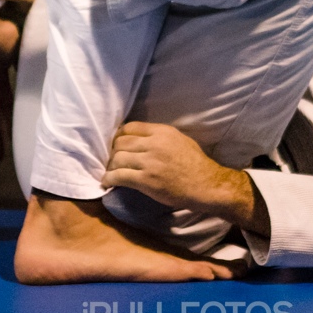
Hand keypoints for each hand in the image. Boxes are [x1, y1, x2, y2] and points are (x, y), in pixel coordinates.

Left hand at [103, 122, 263, 231]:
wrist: (205, 184)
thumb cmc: (196, 163)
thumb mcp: (180, 139)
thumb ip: (160, 136)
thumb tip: (141, 137)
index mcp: (162, 131)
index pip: (130, 127)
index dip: (120, 135)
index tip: (117, 143)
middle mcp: (153, 144)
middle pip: (121, 142)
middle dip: (114, 151)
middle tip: (113, 159)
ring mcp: (149, 162)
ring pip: (118, 158)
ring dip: (110, 165)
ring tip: (110, 171)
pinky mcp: (146, 180)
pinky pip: (120, 176)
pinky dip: (110, 179)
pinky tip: (107, 182)